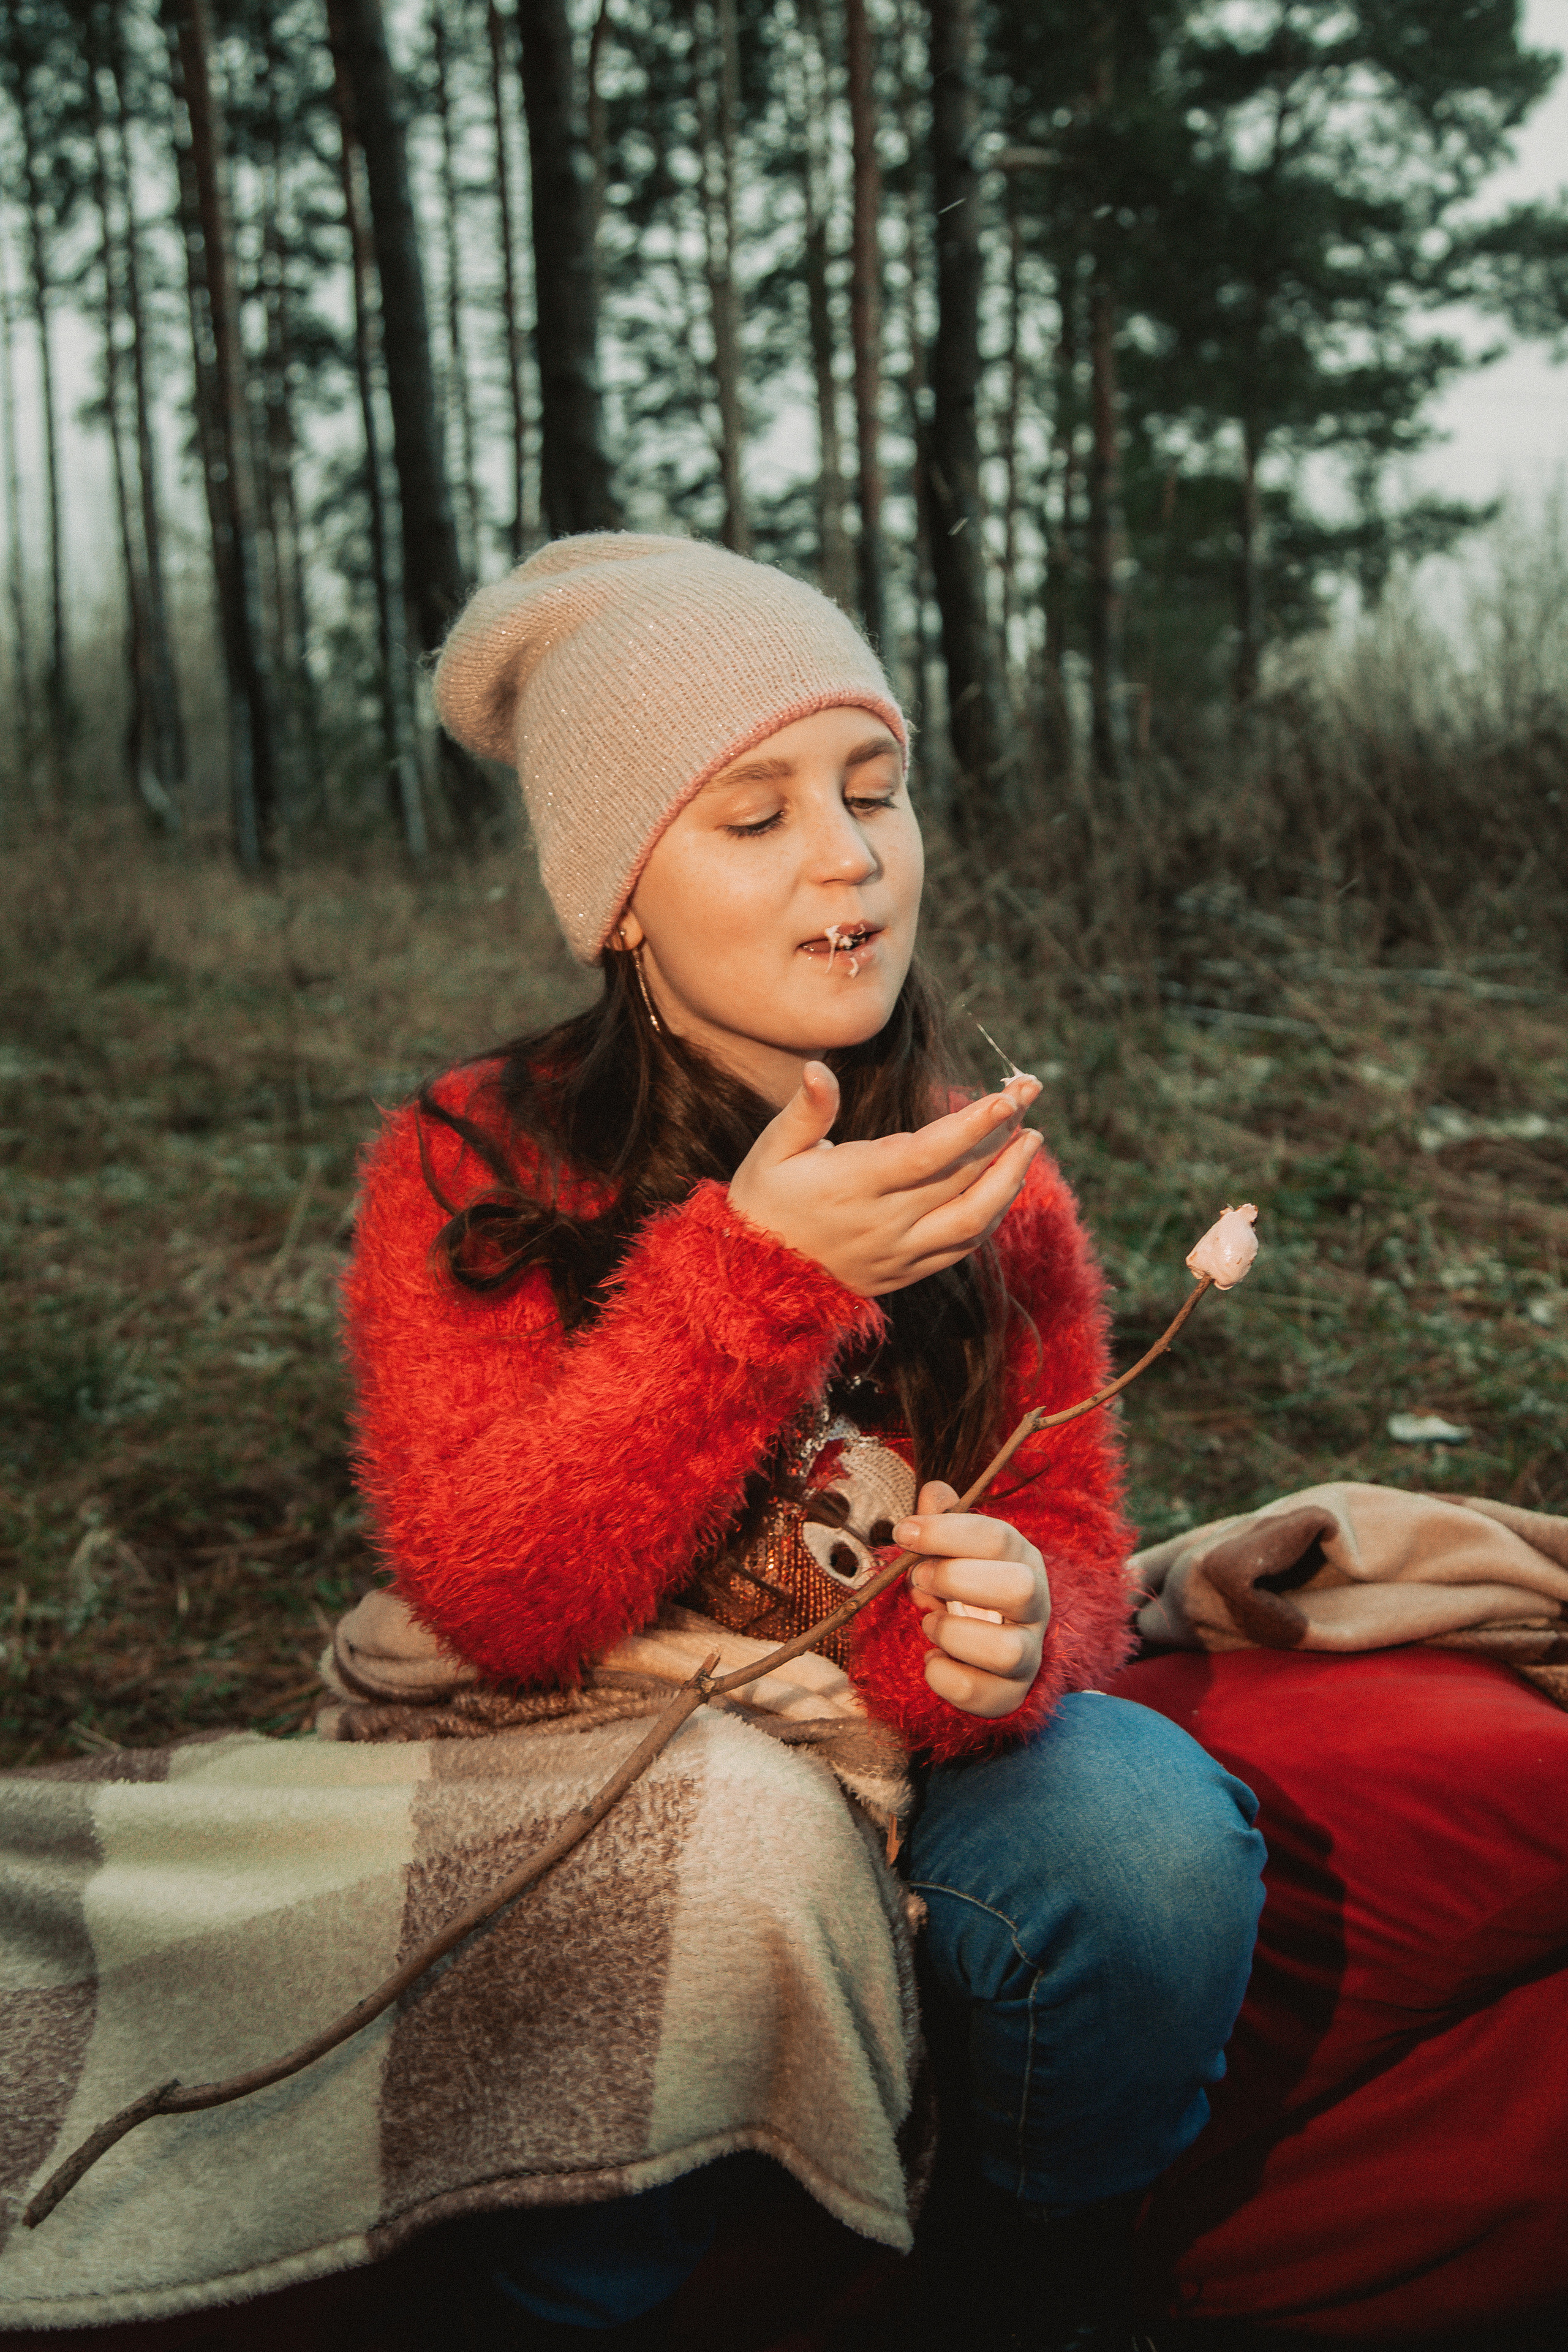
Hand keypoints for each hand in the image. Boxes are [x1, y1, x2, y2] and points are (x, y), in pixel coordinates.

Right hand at [728, 1063, 1041, 1297]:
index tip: (1008, 1097)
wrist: (755, 1278)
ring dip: (1010, 1178)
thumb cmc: (764, 1201)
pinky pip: (963, 1247)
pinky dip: (992, 1214)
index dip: (973, 1126)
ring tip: (1032, 1140)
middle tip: (1030, 1092)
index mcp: (853, 1185)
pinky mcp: (907, 1272)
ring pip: (974, 1218)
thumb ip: (805, 1111)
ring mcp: (900, 1252)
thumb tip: (817, 1069)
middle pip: (961, 1178)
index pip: (928, 1154)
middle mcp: (885, 1222)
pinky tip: (1005, 1184)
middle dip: (1003, 1133)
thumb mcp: (773, 1151)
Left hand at [895, 1481, 1050, 1718]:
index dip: (946, 1532)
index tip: (904, 1532)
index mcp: (1020, 1559)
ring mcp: (1028, 1653)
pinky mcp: (1012, 1693)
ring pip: (1007, 1650)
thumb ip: (944, 1521)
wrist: (983, 1649)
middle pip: (1019, 1588)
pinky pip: (984, 1693)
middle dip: (957, 1580)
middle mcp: (1034, 1605)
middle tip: (920, 1580)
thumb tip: (935, 1491)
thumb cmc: (964, 1588)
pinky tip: (932, 1659)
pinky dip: (946, 1677)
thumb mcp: (953, 1550)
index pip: (997, 1537)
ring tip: (930, 1624)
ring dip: (954, 1634)